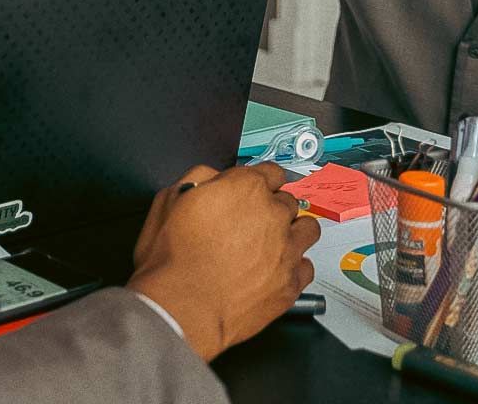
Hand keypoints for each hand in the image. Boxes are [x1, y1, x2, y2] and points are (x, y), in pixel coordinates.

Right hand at [127, 163, 318, 360]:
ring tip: (273, 242)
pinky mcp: (291, 284)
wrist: (183, 306)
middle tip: (251, 222)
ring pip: (307, 229)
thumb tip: (214, 177)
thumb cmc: (173, 257)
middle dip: (271, 207)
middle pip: (288, 200)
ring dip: (293, 231)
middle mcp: (274, 215)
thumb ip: (200, 179)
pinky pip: (306, 266)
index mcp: (245, 188)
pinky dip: (294, 266)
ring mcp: (287, 250)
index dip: (259, 180)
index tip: (252, 190)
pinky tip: (275, 270)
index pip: (271, 171)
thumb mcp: (170, 200)